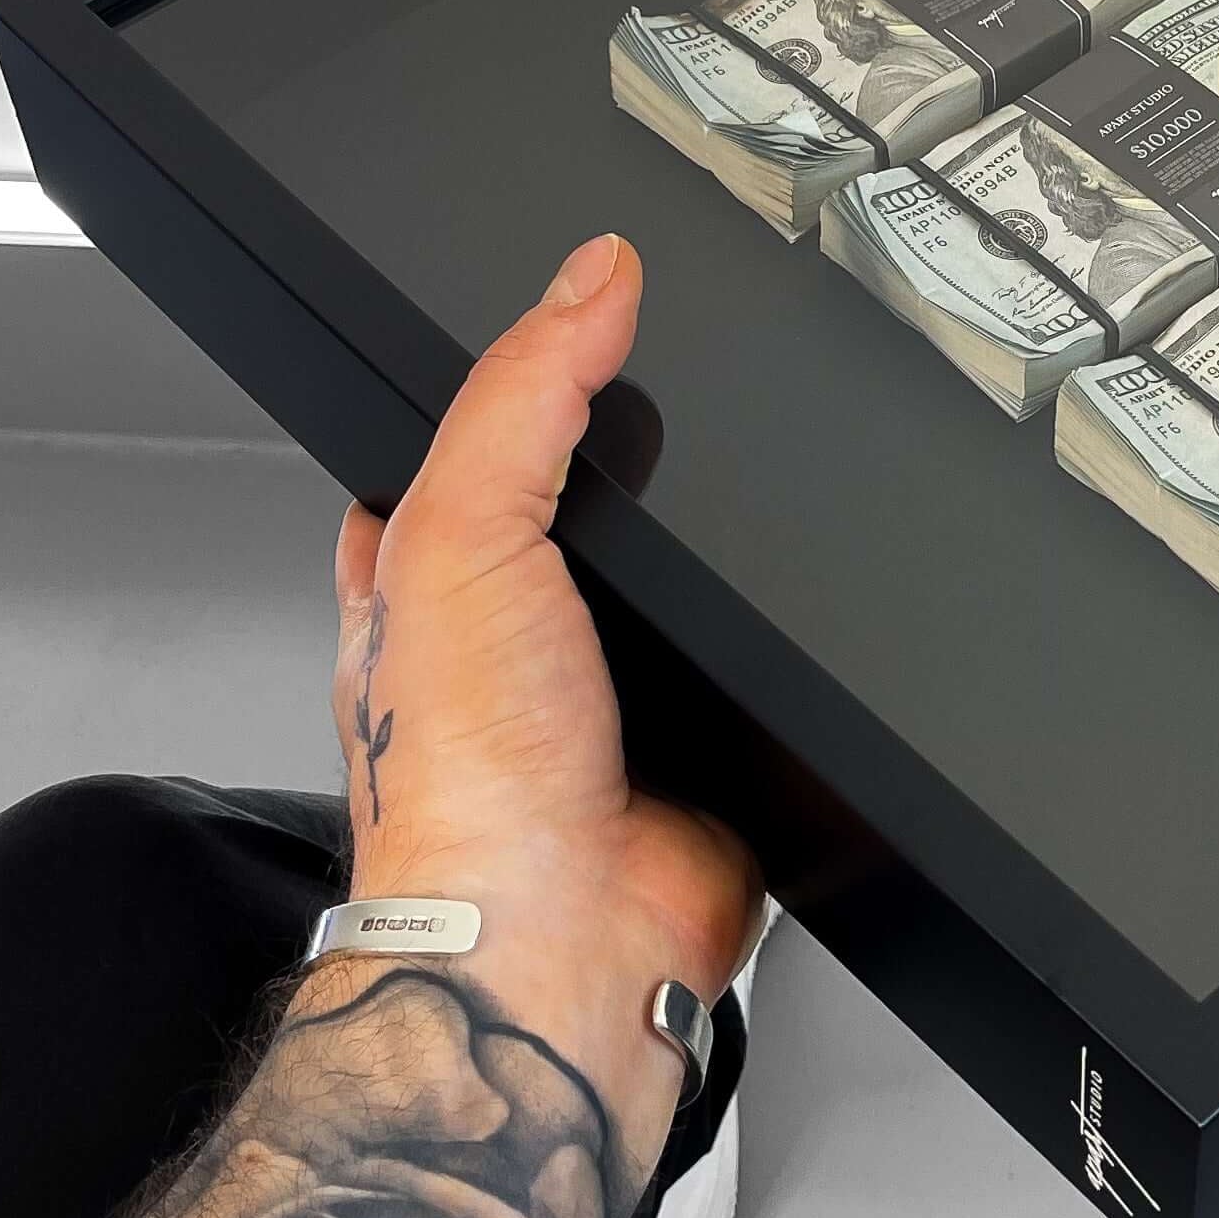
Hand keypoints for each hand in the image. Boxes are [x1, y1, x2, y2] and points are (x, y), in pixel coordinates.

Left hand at [327, 235, 759, 1070]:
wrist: (564, 940)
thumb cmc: (465, 782)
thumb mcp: (460, 531)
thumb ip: (520, 396)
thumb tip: (591, 278)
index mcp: (430, 588)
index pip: (465, 451)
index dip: (517, 386)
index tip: (582, 320)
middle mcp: (518, 648)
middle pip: (589, 513)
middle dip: (641, 476)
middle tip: (686, 421)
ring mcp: (616, 704)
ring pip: (684, 594)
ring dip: (720, 573)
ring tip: (744, 529)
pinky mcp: (711, 754)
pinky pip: (765, 673)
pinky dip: (787, 652)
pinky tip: (788, 629)